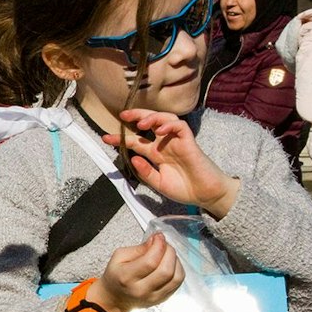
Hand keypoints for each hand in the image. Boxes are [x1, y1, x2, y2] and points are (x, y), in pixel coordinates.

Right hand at [89, 232, 181, 311]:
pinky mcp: (162, 299)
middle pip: (166, 270)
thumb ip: (138, 248)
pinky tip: (170, 264)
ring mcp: (153, 296)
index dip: (159, 245)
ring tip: (167, 254)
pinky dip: (178, 269)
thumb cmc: (116, 275)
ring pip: (176, 277)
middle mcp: (141, 290)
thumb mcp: (119, 257)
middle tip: (164, 245)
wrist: (115, 297)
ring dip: (175, 261)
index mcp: (126, 277)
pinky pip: (178, 283)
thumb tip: (155, 241)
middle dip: (169, 252)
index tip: (158, 237)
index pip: (150, 261)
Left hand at [108, 108, 240, 218]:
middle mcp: (165, 144)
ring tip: (141, 124)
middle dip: (136, 115)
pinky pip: (180, 127)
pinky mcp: (190, 142)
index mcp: (156, 153)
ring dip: (152, 117)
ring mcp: (177, 141)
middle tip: (123, 115)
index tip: (105, 138)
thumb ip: (145, 172)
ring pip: (165, 119)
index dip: (120, 139)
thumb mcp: (159, 183)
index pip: (136, 141)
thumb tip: (132, 157)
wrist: (206, 195)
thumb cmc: (185, 189)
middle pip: (150, 122)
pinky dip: (169, 125)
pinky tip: (160, 131)